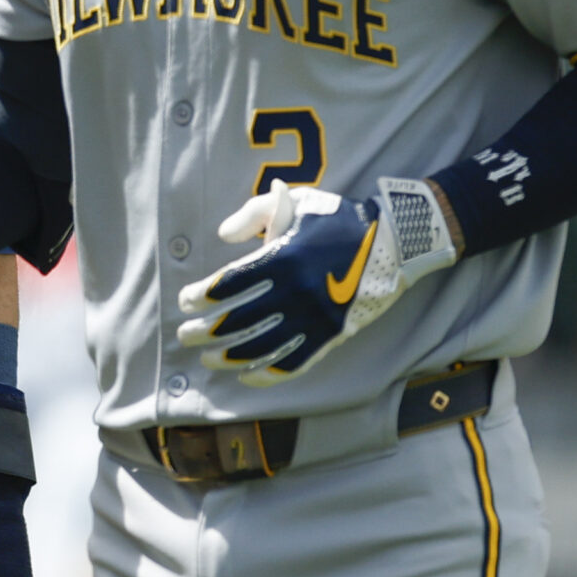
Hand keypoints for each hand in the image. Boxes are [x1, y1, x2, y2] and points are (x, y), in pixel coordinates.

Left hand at [176, 178, 456, 384]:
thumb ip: (253, 212)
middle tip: (185, 335)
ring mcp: (314, 318)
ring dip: (228, 357)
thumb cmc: (335, 219)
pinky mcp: (331, 335)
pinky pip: (294, 362)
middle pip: (237, 321)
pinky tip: (246, 376)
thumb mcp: (294, 201)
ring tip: (208, 359)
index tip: (186, 300)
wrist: (392, 241)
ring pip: (261, 348)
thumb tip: (222, 235)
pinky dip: (267, 373)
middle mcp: (295, 293)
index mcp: (282, 258)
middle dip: (204, 332)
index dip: (201, 296)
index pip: (228, 286)